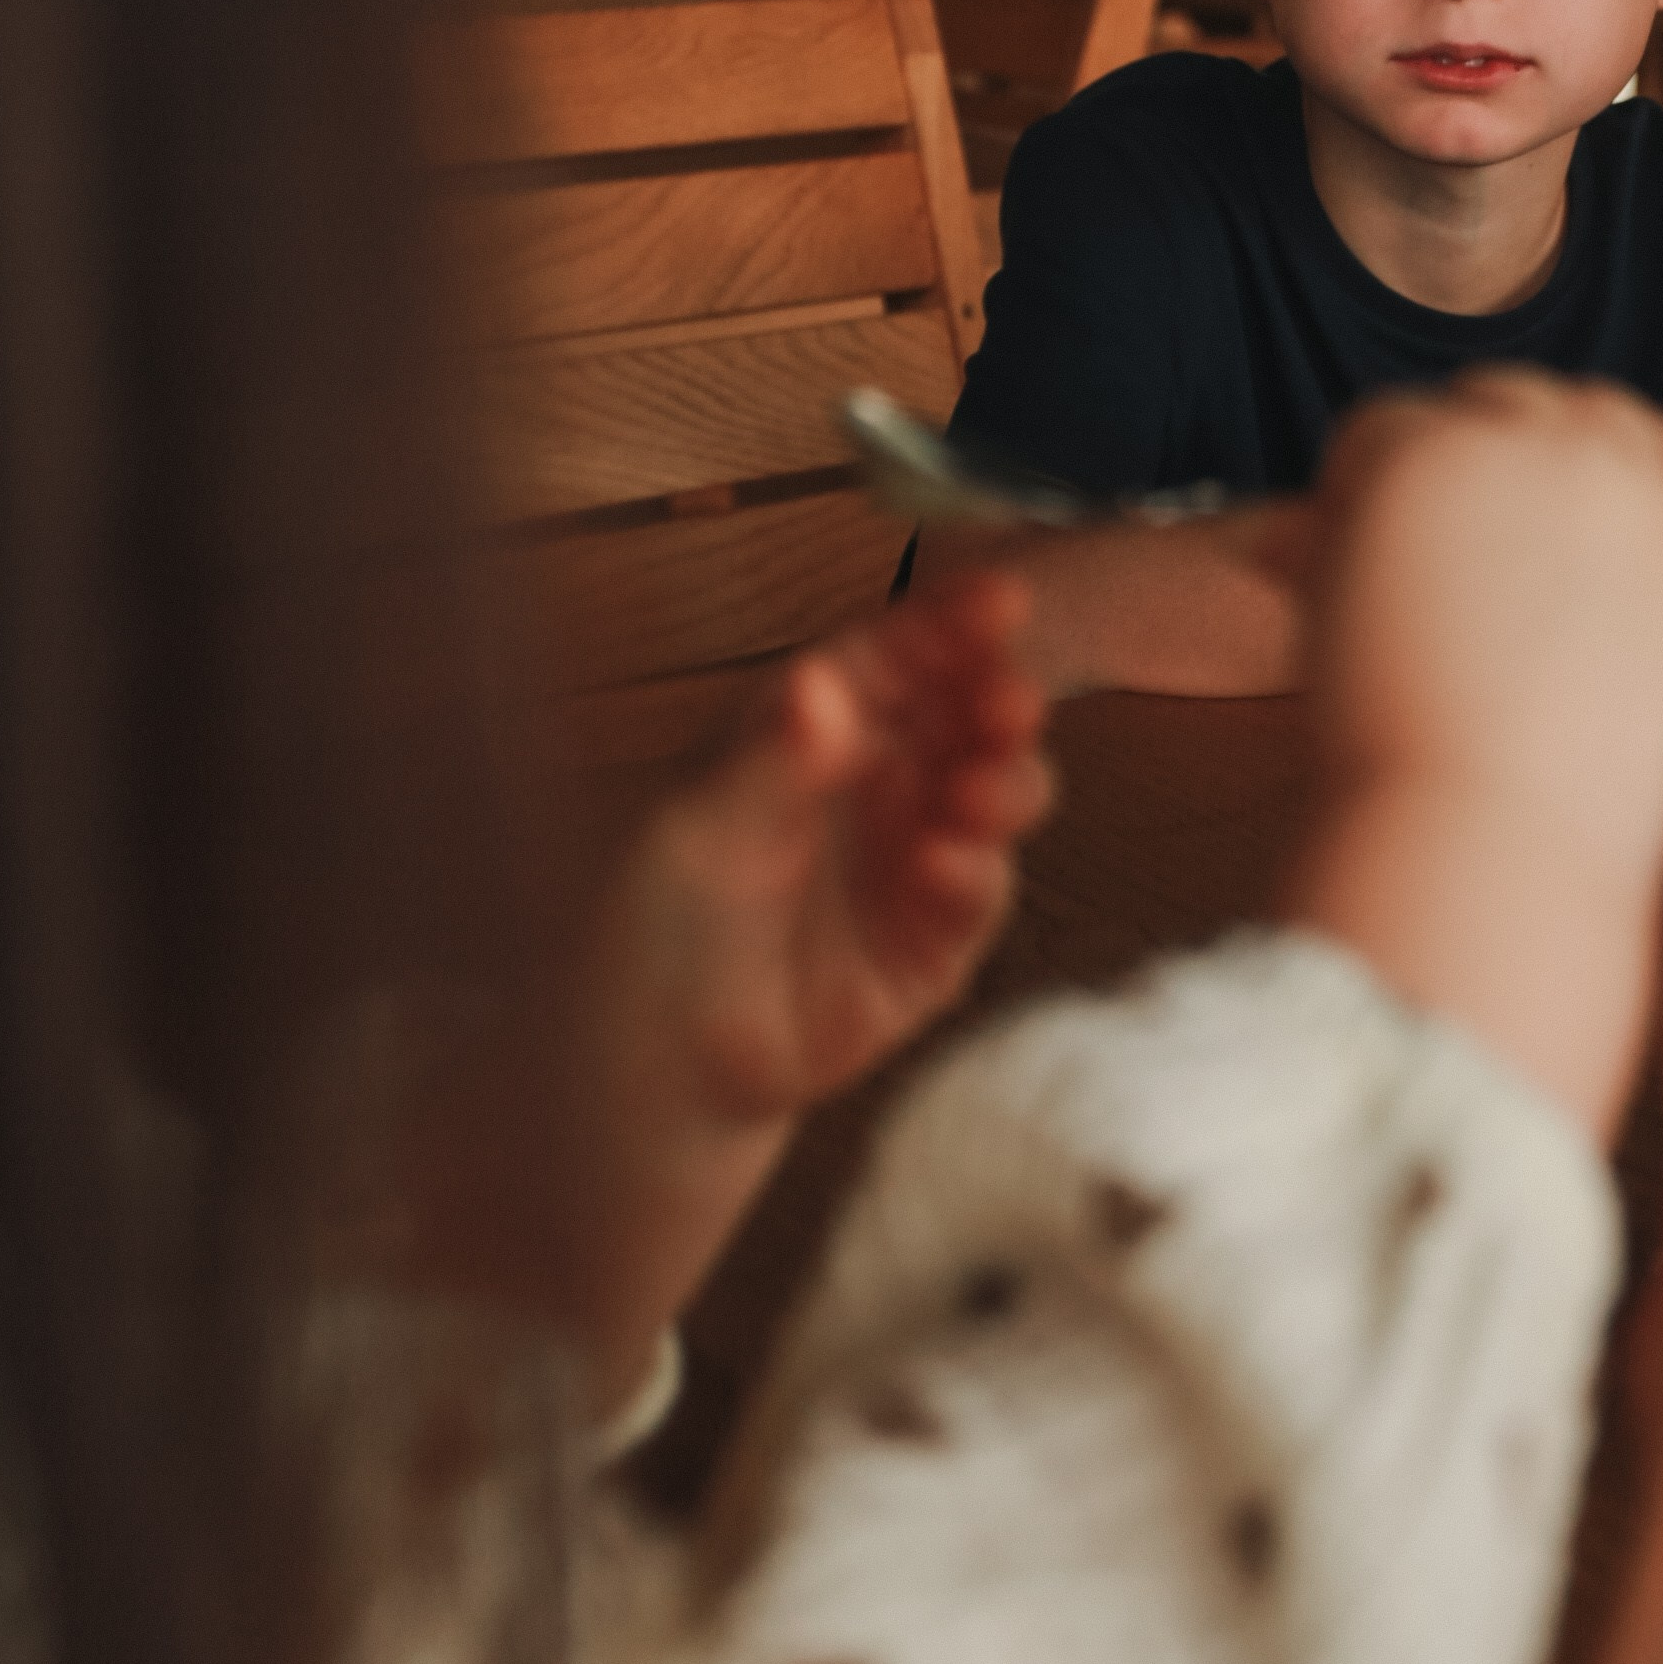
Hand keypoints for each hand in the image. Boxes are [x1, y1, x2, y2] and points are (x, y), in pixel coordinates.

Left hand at [614, 577, 1051, 1133]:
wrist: (658, 1063)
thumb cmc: (654, 921)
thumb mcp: (697, 828)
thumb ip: (770, 760)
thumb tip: (821, 681)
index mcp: (816, 721)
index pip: (898, 651)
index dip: (953, 619)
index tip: (1003, 600)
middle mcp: (878, 776)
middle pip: (968, 712)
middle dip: (1001, 698)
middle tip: (1007, 705)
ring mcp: (914, 853)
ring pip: (997, 791)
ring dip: (1003, 782)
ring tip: (975, 796)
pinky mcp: (935, 939)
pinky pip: (979, 893)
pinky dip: (974, 873)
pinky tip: (944, 867)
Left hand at [1288, 375, 1662, 1130]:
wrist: (1493, 864)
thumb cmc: (1575, 832)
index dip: (1629, 493)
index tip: (1568, 563)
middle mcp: (1653, 478)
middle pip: (1590, 414)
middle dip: (1533, 479)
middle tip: (1471, 596)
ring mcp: (1551, 455)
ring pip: (1493, 406)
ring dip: (1452, 472)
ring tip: (1418, 601)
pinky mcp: (1449, 454)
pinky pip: (1387, 427)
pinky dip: (1356, 488)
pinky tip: (1356, 580)